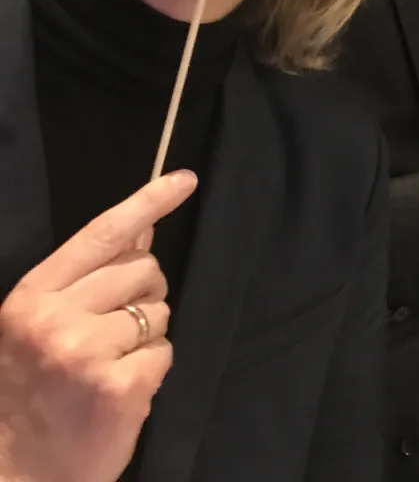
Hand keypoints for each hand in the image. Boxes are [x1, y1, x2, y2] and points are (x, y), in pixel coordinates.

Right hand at [0, 170, 196, 481]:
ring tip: (106, 367)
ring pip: (159, 312)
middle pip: (143, 269)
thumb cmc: (32, 394)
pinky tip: (119, 391)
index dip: (147, 202)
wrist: (19, 472)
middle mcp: (55, 320)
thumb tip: (141, 229)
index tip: (185, 180)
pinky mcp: (120, 387)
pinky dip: (151, 370)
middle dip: (142, 294)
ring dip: (146, 337)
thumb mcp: (39, 325)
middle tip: (111, 333)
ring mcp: (87, 354)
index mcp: (30, 298)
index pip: (101, 235)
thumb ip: (87, 278)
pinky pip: (165, 352)